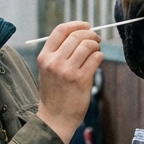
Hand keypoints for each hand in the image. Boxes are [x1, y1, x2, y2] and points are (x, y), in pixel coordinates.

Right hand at [36, 21, 101, 143]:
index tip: (86, 25)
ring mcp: (67, 71)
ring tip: (96, 51)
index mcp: (44, 57)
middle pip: (76, 36)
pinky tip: (97, 61)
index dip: (76, 25)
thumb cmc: (55, 93)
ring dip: (96, 46)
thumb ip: (59, 52)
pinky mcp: (81, 80)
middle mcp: (54, 62)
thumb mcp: (48, 70)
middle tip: (96, 39)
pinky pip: (95, 58)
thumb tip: (81, 33)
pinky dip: (99, 56)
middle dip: (90, 34)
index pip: (60, 30)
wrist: (55, 118)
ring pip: (87, 45)